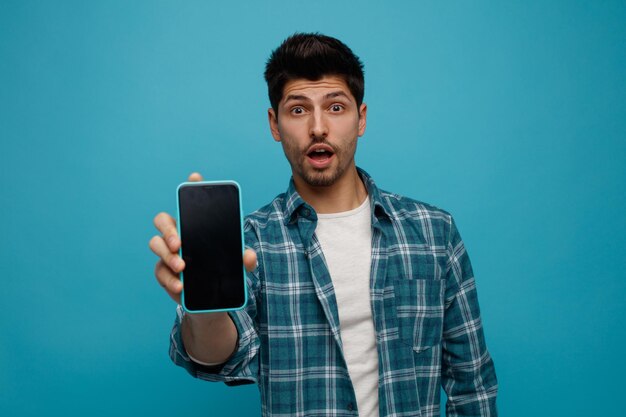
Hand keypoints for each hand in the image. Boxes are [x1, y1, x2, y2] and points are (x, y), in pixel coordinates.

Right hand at [149, 172, 256, 304]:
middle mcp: (178, 235)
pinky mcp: (164, 272)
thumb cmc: (223, 272)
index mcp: (196, 226)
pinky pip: (159, 271)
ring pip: (155, 244)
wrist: (213, 300)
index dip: (193, 187)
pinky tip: (179, 286)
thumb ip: (246, 260)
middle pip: (163, 220)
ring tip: (182, 268)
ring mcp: (168, 253)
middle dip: (167, 229)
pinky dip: (169, 279)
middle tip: (178, 242)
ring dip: (167, 255)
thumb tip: (248, 255)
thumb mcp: (238, 266)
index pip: (192, 202)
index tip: (195, 178)